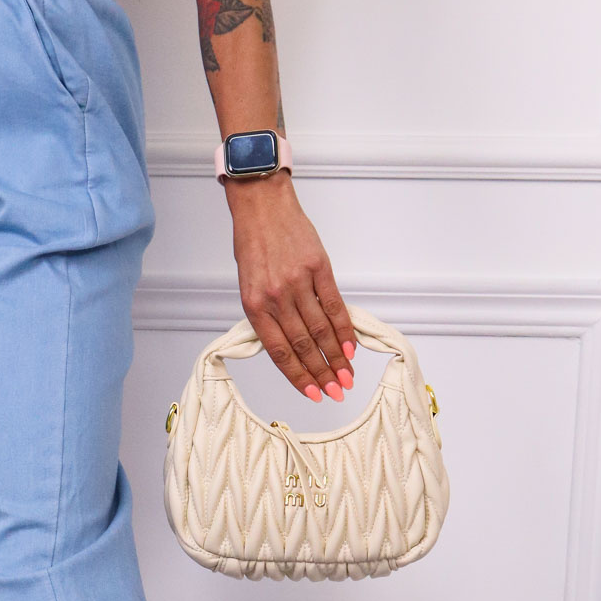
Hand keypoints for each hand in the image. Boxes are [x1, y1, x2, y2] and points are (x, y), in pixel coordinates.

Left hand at [225, 170, 355, 402]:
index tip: (312, 394)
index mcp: (254, 305)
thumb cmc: (254, 245)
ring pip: (320, 329)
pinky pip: (334, 304)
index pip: (279, 351)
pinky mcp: (318, 267)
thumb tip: (291, 346)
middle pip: (303, 345)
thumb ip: (268, 315)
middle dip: (321, 373)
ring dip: (336, 357)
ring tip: (347, 377)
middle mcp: (275, 297)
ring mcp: (298, 281)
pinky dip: (343, 328)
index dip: (297, 376)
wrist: (262, 205)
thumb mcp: (250, 285)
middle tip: (336, 392)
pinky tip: (350, 347)